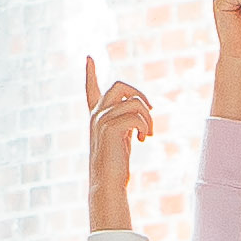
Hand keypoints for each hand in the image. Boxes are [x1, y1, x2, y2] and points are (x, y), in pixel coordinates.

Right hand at [84, 55, 154, 220]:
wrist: (107, 183)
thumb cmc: (115, 165)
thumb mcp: (121, 137)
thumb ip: (125, 120)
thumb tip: (142, 107)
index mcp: (96, 116)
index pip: (91, 89)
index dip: (90, 73)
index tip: (89, 57)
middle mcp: (96, 115)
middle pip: (120, 85)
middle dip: (140, 93)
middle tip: (150, 110)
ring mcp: (101, 120)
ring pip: (135, 102)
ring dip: (148, 118)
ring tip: (147, 135)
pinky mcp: (110, 128)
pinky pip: (137, 116)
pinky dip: (145, 127)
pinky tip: (143, 140)